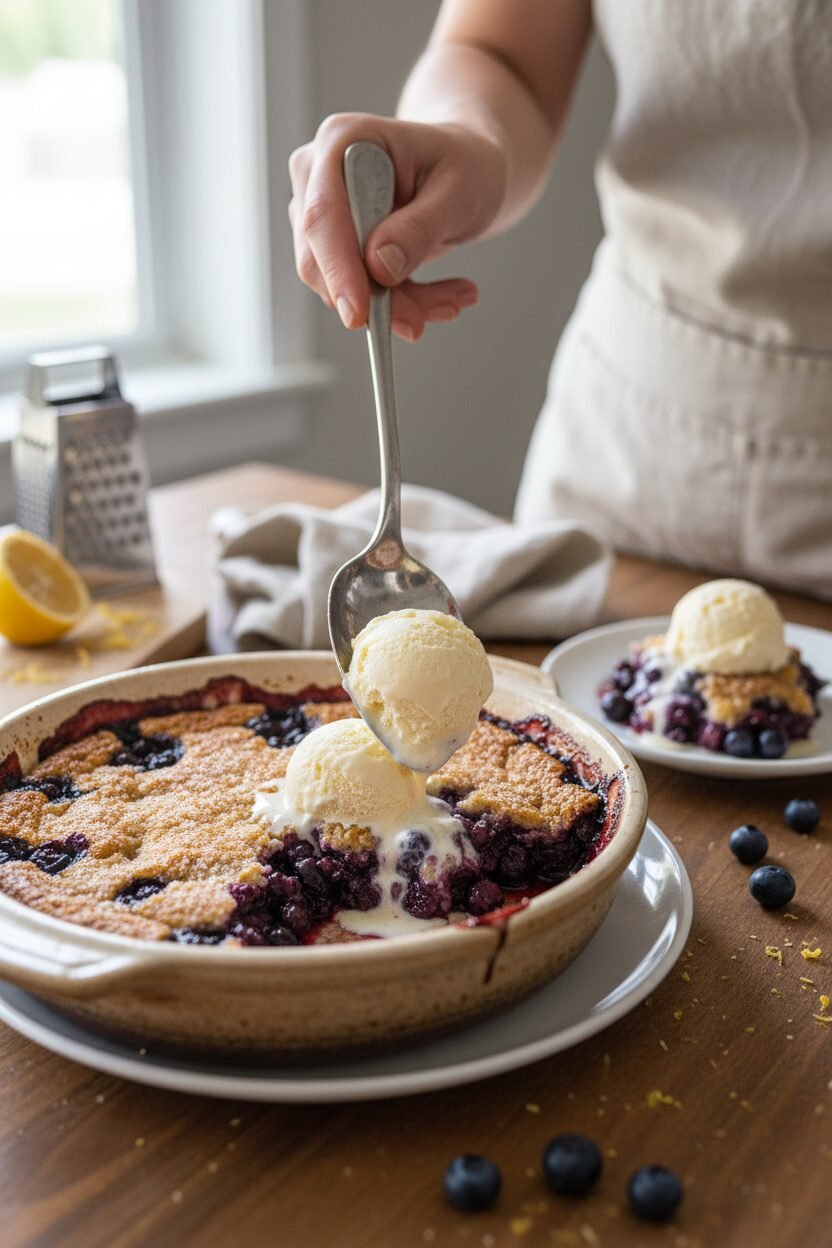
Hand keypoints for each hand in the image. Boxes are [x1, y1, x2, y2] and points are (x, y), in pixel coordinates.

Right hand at [288, 113, 506, 340]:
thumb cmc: (466, 164)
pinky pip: (355, 293)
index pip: (322, 214)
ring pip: (338, 286)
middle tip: (424, 318)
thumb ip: (419, 228)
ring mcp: (322, 213)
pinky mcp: (334, 247)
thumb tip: (378, 267)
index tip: (359, 313)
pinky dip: (400, 306)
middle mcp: (319, 174)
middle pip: (321, 258)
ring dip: (398, 306)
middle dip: (376, 299)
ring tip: (453, 298)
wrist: (469, 169)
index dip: (337, 268)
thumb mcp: (460, 191)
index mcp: (343, 140)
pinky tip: (442, 297)